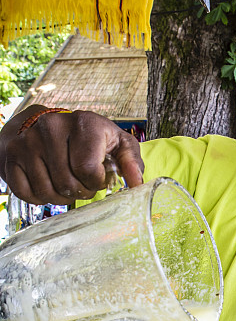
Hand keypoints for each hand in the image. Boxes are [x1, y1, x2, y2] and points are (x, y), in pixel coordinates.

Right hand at [0, 106, 143, 204]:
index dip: (96, 183)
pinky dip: (39, 198)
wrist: (41, 123)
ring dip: (60, 197)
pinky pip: (26, 194)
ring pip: (48, 192)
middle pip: (68, 184)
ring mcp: (27, 141)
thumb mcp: (115, 142)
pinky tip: (47, 184)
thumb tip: (138, 185)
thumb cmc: (86, 137)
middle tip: (81, 182)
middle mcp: (51, 127)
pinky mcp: (11, 156)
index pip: (88, 170)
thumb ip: (131, 161)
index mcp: (83, 122)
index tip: (97, 177)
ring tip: (66, 184)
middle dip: (80, 192)